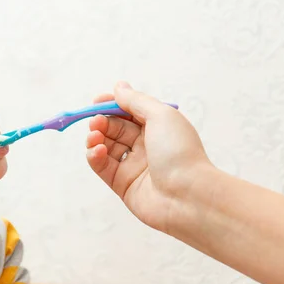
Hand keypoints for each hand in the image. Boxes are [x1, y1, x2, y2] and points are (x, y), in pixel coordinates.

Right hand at [85, 81, 212, 232]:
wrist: (188, 197)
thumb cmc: (180, 152)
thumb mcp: (160, 115)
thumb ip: (136, 101)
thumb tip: (119, 87)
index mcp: (158, 128)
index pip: (129, 112)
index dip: (112, 105)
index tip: (96, 101)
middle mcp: (146, 146)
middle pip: (115, 129)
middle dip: (102, 122)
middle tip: (95, 121)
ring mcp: (134, 166)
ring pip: (106, 147)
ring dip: (95, 138)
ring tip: (94, 137)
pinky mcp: (123, 185)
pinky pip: (103, 166)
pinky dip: (95, 156)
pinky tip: (97, 151)